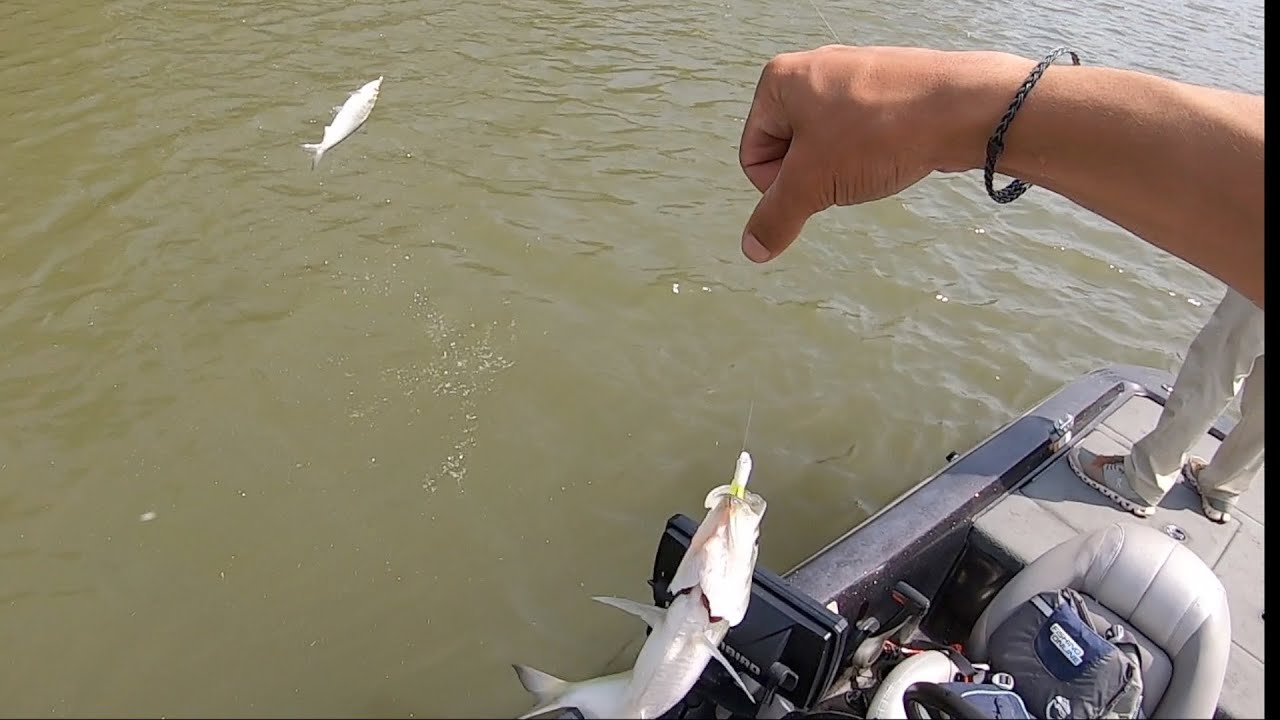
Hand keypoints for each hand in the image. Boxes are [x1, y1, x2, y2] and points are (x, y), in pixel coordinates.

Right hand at [737, 45, 1008, 261]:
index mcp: (779, 81)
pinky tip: (893, 152)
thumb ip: (775, 218)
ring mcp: (851, 75)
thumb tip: (752, 248)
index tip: (816, 181)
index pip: (752, 156)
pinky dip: (870, 152)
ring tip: (873, 161)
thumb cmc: (879, 133)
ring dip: (842, 167)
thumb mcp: (814, 184)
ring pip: (826, 145)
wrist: (963, 108)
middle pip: (788, 150)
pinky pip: (860, 133)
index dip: (779, 186)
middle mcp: (811, 69)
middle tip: (845, 172)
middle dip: (813, 175)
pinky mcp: (886, 87)